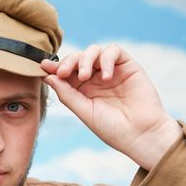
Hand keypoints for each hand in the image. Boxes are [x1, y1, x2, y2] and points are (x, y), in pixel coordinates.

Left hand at [41, 44, 181, 170]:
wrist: (141, 134)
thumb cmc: (112, 128)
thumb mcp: (84, 111)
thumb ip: (66, 93)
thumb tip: (47, 76)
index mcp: (83, 90)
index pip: (66, 72)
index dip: (55, 67)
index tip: (43, 66)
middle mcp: (96, 78)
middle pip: (78, 58)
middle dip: (68, 62)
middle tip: (64, 72)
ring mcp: (112, 71)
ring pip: (94, 51)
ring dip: (85, 59)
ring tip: (85, 76)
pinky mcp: (128, 66)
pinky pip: (114, 51)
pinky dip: (106, 59)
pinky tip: (106, 77)